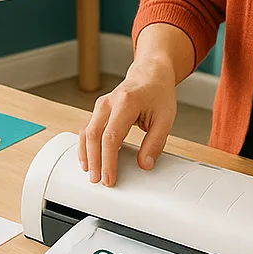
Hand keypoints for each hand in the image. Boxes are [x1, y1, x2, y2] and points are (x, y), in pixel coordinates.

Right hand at [80, 59, 176, 186]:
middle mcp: (108, 102)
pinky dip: (86, 145)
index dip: (108, 160)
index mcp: (126, 103)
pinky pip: (87, 128)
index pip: (111, 136)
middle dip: (94, 161)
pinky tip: (88, 159)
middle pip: (93, 135)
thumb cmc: (159, 93)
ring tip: (91, 174)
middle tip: (97, 180)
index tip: (109, 178)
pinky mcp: (99, 109)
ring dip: (86, 154)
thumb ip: (155, 142)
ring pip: (86, 132)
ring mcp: (101, 104)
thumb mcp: (165, 118)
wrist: (151, 73)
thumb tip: (145, 164)